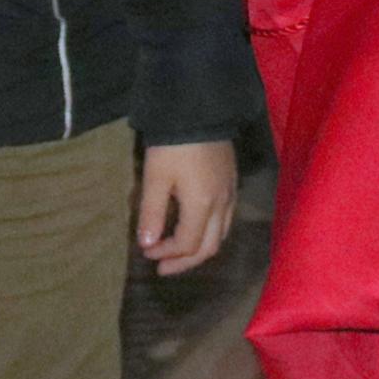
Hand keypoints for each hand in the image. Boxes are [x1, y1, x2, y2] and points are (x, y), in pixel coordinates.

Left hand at [137, 139, 239, 275]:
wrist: (199, 111)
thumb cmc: (173, 146)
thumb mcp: (155, 178)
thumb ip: (152, 213)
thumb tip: (146, 244)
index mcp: (202, 205)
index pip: (187, 244)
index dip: (166, 253)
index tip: (146, 251)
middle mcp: (222, 204)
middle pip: (209, 247)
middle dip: (184, 262)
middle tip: (162, 267)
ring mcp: (230, 193)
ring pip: (221, 235)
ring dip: (199, 249)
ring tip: (178, 253)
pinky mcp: (232, 183)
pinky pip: (226, 220)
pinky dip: (209, 233)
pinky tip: (195, 227)